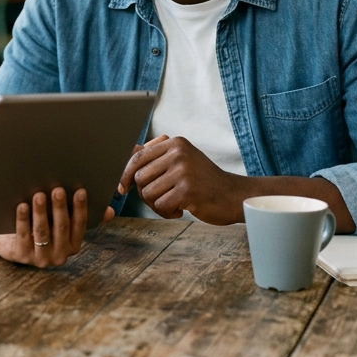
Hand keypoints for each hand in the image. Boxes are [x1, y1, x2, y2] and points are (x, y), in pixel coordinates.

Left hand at [0, 187, 111, 267]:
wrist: (10, 242)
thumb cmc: (41, 226)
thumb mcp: (62, 222)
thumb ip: (82, 215)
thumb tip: (110, 212)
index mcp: (73, 245)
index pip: (80, 225)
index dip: (81, 208)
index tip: (80, 190)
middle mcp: (60, 255)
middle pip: (61, 228)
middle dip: (60, 208)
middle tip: (58, 189)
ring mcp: (40, 257)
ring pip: (42, 232)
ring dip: (41, 212)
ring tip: (39, 195)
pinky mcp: (22, 256)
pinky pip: (23, 236)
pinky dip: (23, 220)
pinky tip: (22, 206)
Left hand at [118, 135, 246, 223]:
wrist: (234, 196)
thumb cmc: (205, 181)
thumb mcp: (183, 159)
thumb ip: (159, 155)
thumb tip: (130, 152)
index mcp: (175, 143)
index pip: (137, 156)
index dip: (126, 174)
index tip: (123, 188)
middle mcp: (178, 153)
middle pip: (140, 177)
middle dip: (145, 194)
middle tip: (162, 199)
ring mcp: (183, 171)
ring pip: (148, 193)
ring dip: (157, 205)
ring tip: (173, 204)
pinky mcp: (187, 191)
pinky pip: (160, 206)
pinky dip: (167, 213)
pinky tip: (181, 210)